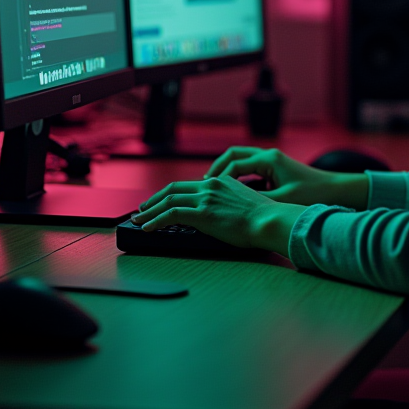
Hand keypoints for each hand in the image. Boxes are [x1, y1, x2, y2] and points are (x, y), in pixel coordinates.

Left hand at [131, 176, 304, 254]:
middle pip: (174, 189)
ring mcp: (205, 198)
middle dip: (155, 199)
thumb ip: (229, 202)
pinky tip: (148, 228)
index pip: (189, 185)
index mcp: (221, 181)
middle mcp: (211, 185)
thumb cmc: (264, 218)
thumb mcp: (245, 201)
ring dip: (150, 211)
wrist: (270, 220)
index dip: (172, 193)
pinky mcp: (202, 213)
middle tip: (143, 208)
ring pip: (168, 200)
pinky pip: (171, 215)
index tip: (163, 201)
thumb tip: (221, 214)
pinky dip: (155, 220)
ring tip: (138, 219)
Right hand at [204, 147, 368, 209]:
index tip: (207, 191)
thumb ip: (258, 201)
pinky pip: (250, 167)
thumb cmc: (313, 194)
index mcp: (269, 159)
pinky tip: (233, 191)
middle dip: (218, 167)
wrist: (337, 190)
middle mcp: (269, 155)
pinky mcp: (276, 168)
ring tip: (214, 186)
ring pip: (242, 159)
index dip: (218, 178)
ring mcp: (273, 160)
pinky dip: (238, 175)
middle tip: (204, 183)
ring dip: (227, 170)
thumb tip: (234, 208)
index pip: (234, 165)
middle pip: (234, 155)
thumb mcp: (283, 200)